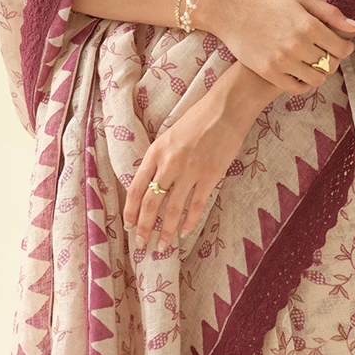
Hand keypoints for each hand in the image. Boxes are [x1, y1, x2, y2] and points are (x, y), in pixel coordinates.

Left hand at [124, 73, 262, 252]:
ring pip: (172, 209)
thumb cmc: (198, 119)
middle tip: (142, 245)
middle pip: (151, 203)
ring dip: (166, 231)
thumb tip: (151, 185)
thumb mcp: (169, 135)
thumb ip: (159, 159)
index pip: (136, 188)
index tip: (128, 226)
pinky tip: (184, 233)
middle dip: (144, 227)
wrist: (226, 108)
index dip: (130, 211)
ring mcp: (190, 171)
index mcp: (155, 152)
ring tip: (162, 246)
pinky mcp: (211, 176)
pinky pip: (196, 205)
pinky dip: (189, 222)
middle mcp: (169, 164)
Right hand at [200, 0, 354, 92]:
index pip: (341, 48)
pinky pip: (297, 88)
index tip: (342, 47)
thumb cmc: (269, 5)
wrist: (233, 14)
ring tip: (313, 65)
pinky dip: (303, 84)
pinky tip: (300, 74)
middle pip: (330, 65)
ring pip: (316, 79)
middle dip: (332, 61)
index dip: (345, 50)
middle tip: (325, 56)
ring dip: (319, 74)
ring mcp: (283, 60)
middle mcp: (298, 44)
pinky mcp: (270, 72)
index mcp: (309, 25)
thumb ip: (330, 13)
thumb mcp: (300, 0)